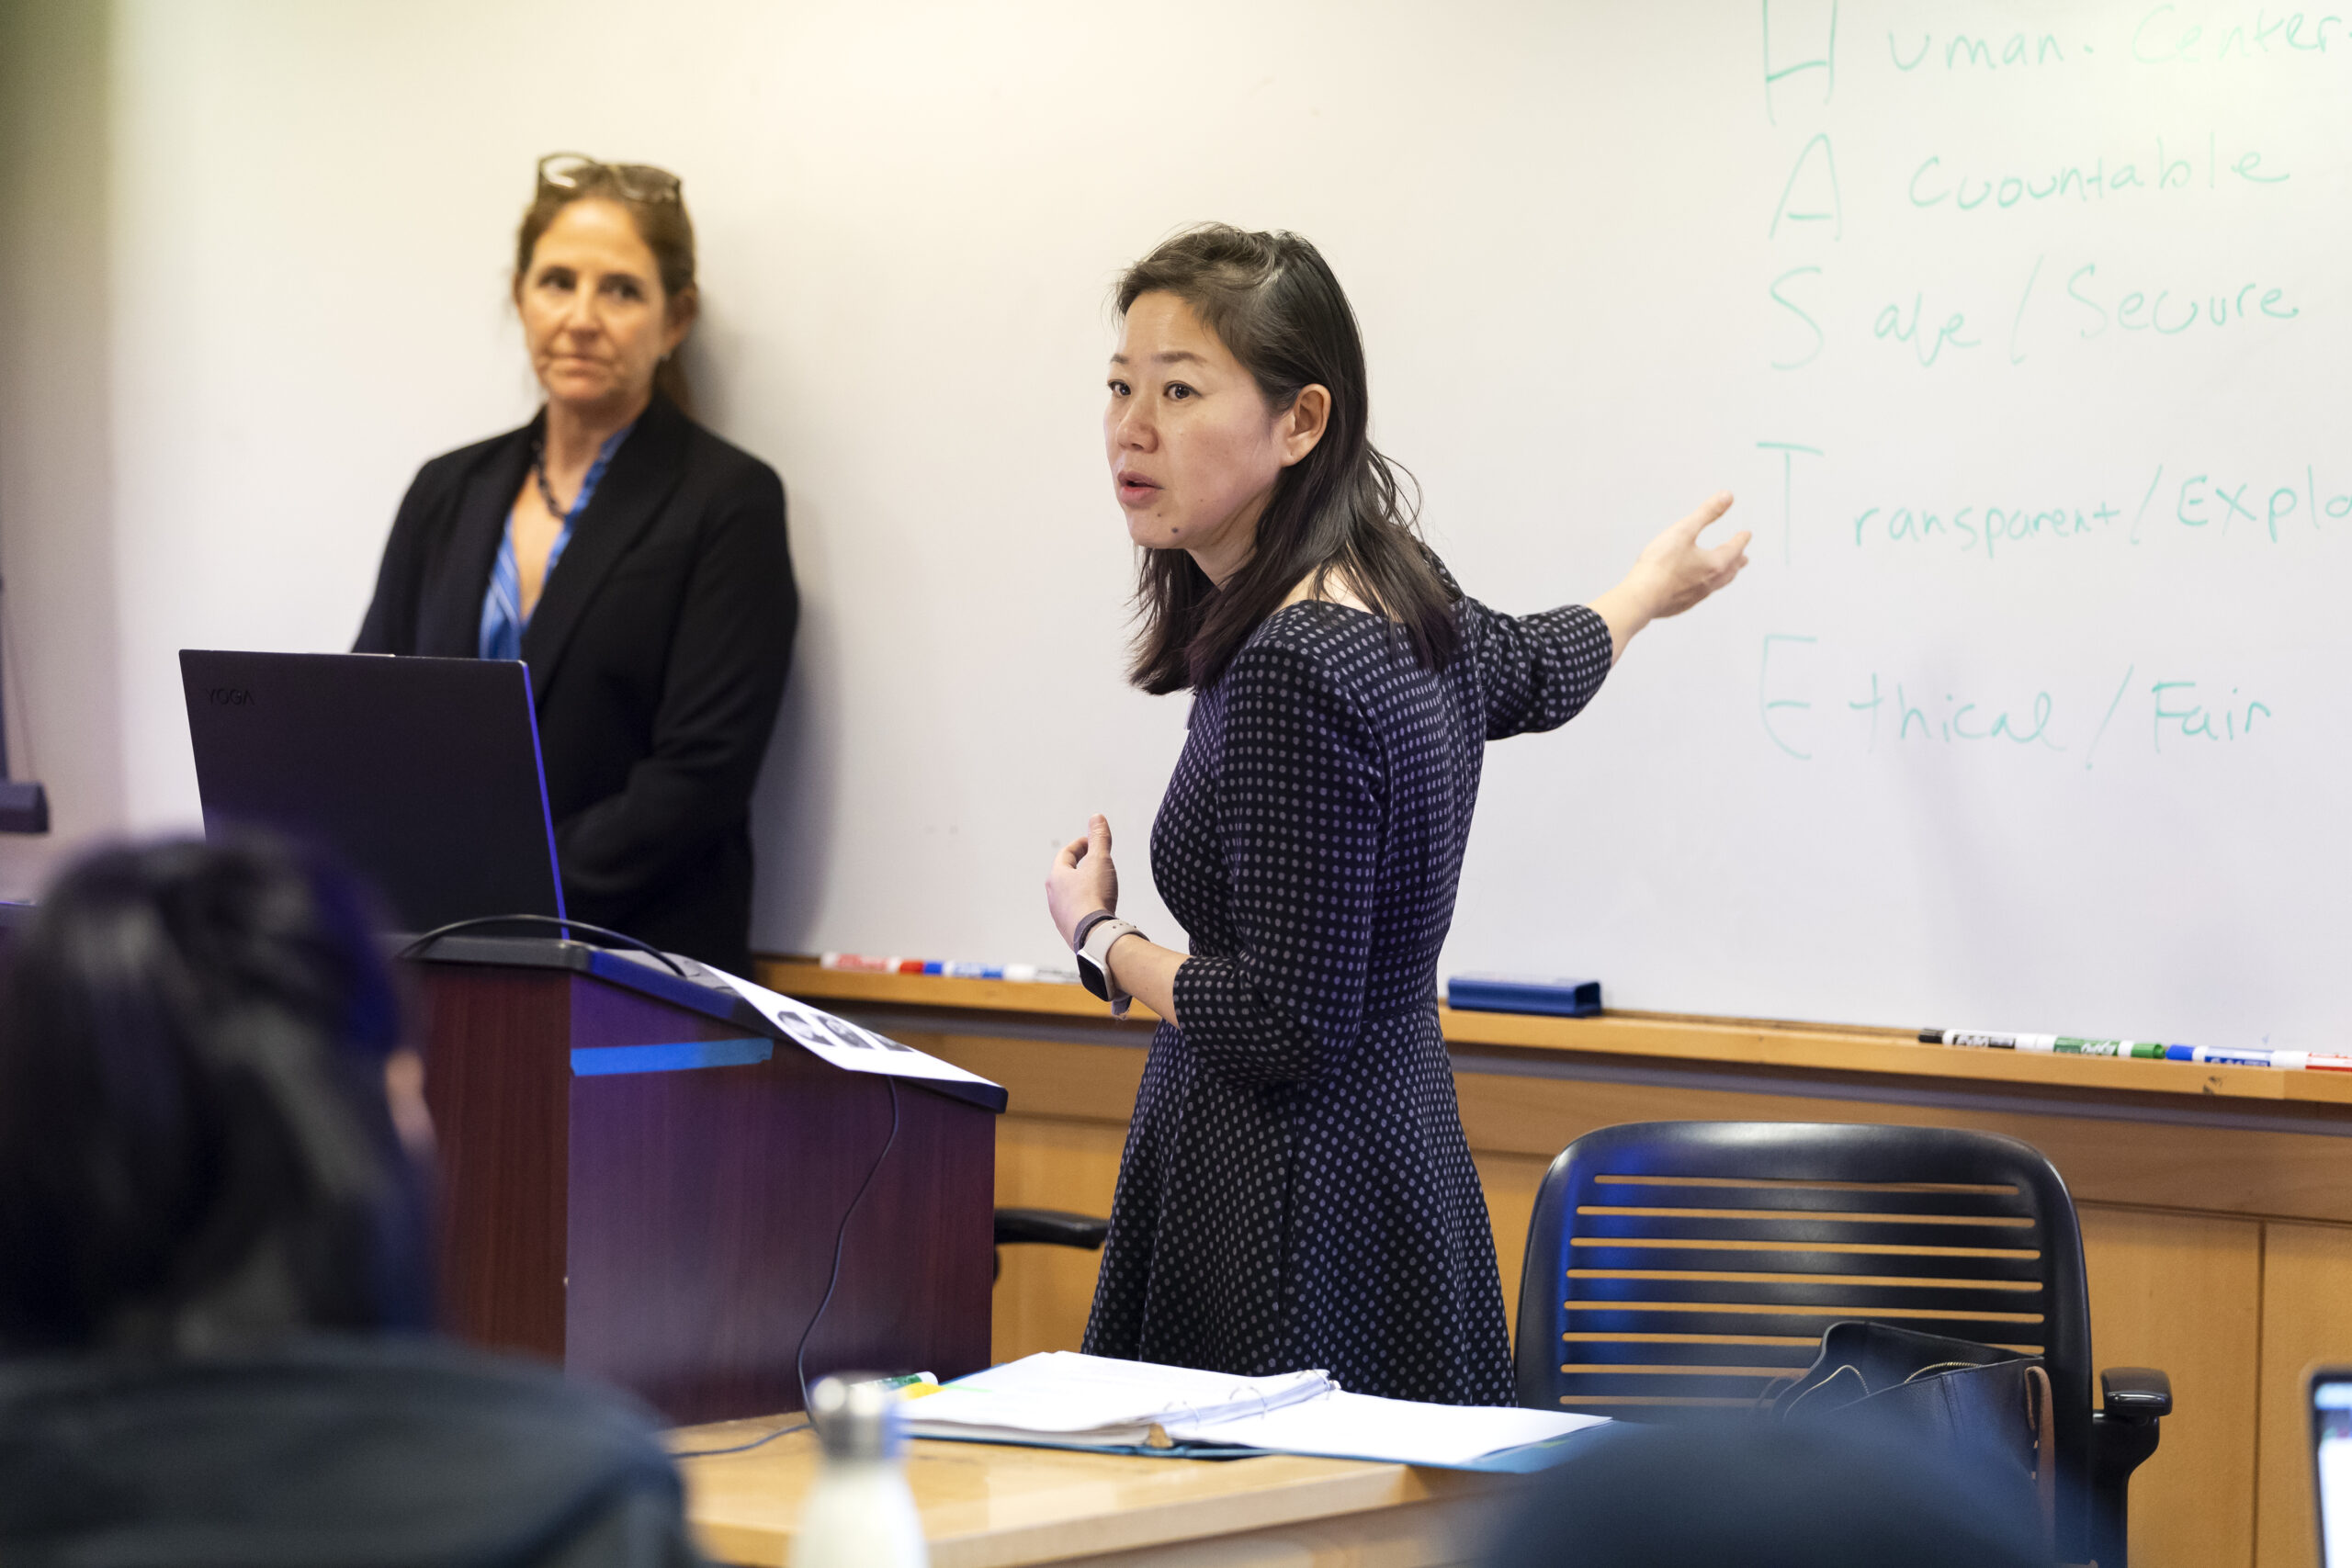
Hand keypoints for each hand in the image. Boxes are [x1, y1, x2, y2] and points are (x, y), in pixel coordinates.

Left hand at [1047, 814, 1118, 946]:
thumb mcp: (1100, 861)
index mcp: (1057, 877)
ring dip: (1081, 888)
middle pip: (1065, 875)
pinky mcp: (1069, 930)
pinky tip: (1096, 908)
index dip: (1080, 845)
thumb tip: (1097, 817)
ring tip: (1096, 886)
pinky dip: (1084, 905)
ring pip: (1069, 895)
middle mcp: (1053, 896)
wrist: (1095, 936)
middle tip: (1094, 862)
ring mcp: (1059, 915)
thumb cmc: (1094, 897)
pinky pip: (1075, 912)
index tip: (1092, 843)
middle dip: (1080, 866)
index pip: (1066, 854)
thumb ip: (1099, 838)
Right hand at [1589, 491, 1749, 660]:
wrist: (1641, 598)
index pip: (1733, 549)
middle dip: (1737, 562)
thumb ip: (1706, 513)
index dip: (1741, 540)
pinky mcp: (1681, 605)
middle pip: (1729, 570)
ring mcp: (1696, 596)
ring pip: (1717, 585)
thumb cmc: (1660, 564)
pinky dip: (1707, 587)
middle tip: (1744, 558)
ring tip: (1725, 573)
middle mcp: (1709, 582)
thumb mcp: (1683, 531)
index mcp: (1714, 564)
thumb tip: (1727, 496)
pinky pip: (1700, 594)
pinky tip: (1697, 587)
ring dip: (1725, 576)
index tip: (1746, 534)